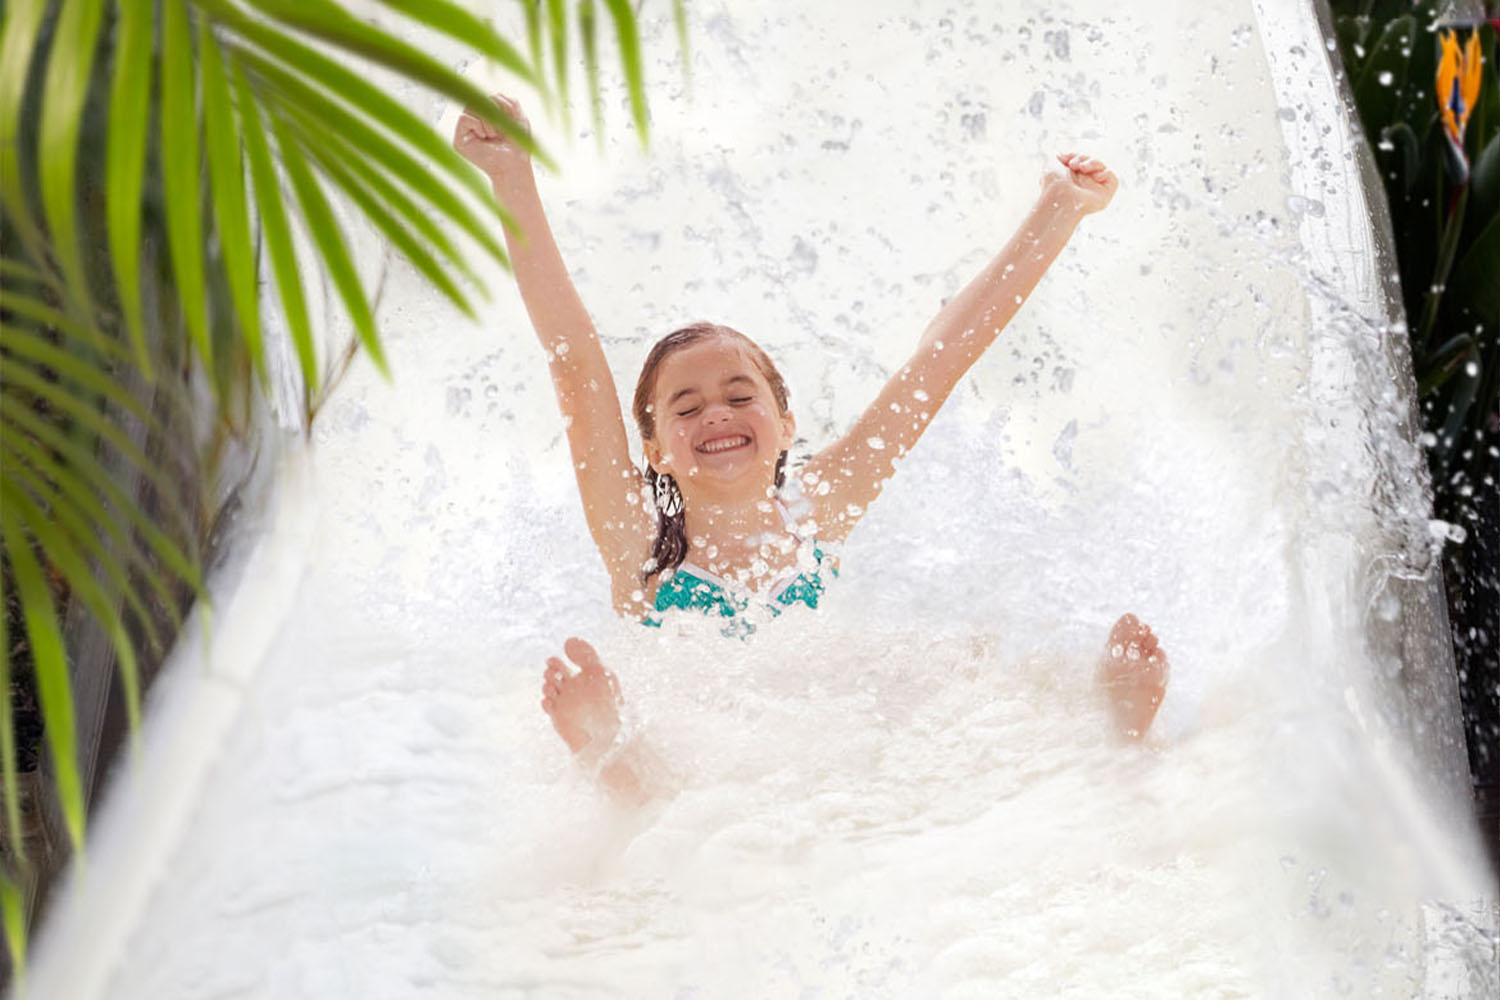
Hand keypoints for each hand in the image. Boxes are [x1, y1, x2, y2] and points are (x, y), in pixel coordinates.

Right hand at [453, 93, 530, 178]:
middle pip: (478, 98)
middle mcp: (474, 120)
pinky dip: (478, 125)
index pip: (488, 96)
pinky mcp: (459, 139)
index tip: (510, 120)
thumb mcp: (519, 118)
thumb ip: (510, 101)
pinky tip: (485, 137)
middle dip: (494, 111)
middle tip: (502, 128)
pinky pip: (463, 118)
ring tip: (494, 134)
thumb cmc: (517, 146)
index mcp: (487, 115)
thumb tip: (493, 94)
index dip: (501, 103)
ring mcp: (465, 130)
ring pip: (470, 107)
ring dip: (487, 120)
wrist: (514, 166)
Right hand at [541, 637, 622, 759]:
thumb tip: (568, 639)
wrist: (609, 734)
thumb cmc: (609, 702)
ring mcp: (565, 704)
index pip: (562, 665)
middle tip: (555, 674)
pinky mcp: (559, 718)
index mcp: (582, 678)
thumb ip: (585, 655)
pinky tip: (551, 701)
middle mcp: (572, 690)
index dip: (555, 661)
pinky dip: (546, 702)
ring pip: (548, 689)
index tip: (555, 660)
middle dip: (550, 672)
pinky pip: (547, 707)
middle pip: (552, 675)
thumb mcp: (600, 672)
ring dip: (547, 686)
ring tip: (553, 688)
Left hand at [1041, 152, 1118, 215]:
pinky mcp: (1106, 192)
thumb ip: (1060, 158)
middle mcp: (1084, 182)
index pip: (1079, 160)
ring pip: (1101, 165)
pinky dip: (1104, 172)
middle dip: (1082, 158)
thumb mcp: (1052, 166)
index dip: (1074, 156)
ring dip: (1092, 163)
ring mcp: (1096, 187)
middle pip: (1091, 160)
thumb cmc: (1054, 185)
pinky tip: (1095, 177)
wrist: (1060, 199)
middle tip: (1072, 165)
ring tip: (1082, 168)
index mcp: (1072, 177)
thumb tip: (1061, 154)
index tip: (1063, 158)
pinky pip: (1110, 175)